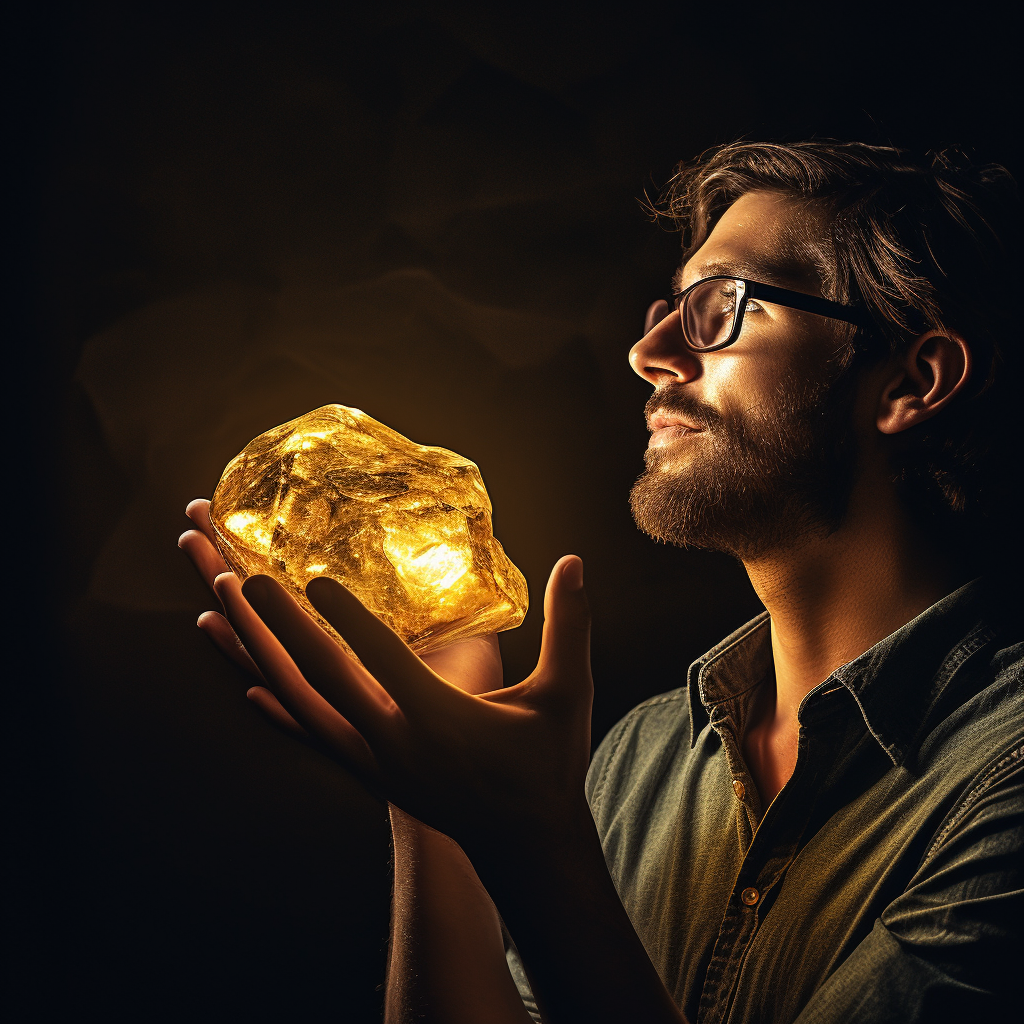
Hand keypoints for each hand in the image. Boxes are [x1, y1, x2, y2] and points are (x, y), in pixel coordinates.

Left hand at [180, 499, 592, 865]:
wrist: (524, 846)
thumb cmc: (547, 767)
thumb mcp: (567, 695)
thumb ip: (569, 626)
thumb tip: (576, 562)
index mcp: (442, 721)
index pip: (386, 661)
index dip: (349, 618)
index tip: (312, 577)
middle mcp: (395, 743)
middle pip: (324, 678)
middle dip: (280, 627)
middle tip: (242, 580)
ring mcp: (374, 762)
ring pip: (304, 705)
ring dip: (261, 658)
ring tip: (222, 620)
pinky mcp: (369, 772)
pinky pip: (312, 738)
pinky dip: (278, 711)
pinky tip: (248, 687)